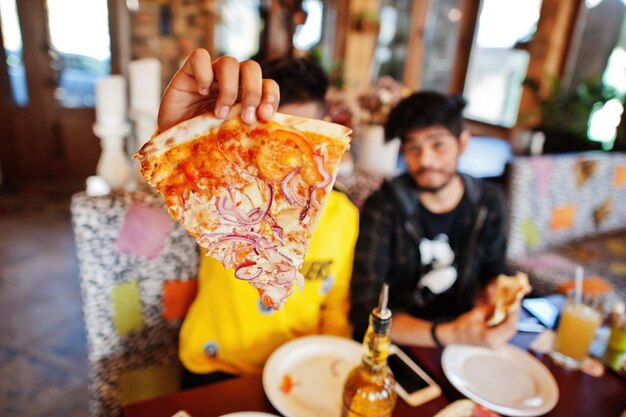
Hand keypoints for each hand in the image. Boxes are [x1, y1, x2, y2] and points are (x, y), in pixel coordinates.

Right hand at [158, 49, 279, 131]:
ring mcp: (211, 73)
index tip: (264, 117)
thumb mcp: (230, 138)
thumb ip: (247, 131)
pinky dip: (204, 73)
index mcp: (246, 94)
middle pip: (252, 68)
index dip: (270, 97)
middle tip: (246, 118)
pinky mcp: (189, 70)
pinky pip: (200, 56)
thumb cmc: (203, 140)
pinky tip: (201, 91)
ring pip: (229, 62)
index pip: (268, 84)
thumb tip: (267, 136)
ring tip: (219, 114)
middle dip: (253, 93)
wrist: (173, 143)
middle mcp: (231, 80)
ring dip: (228, 89)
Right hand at [442, 304, 517, 348]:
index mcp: (491, 337)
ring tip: (509, 308)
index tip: (516, 302)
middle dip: (513, 315)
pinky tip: (503, 316)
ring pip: (510, 331)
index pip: (508, 324)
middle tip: (513, 303)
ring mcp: (497, 346)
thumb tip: (502, 303)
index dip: (514, 313)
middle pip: (512, 328)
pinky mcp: (496, 344)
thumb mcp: (476, 314)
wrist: (455, 337)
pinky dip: (506, 324)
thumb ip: (490, 309)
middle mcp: (496, 344)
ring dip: (510, 320)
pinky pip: (505, 333)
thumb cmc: (463, 326)